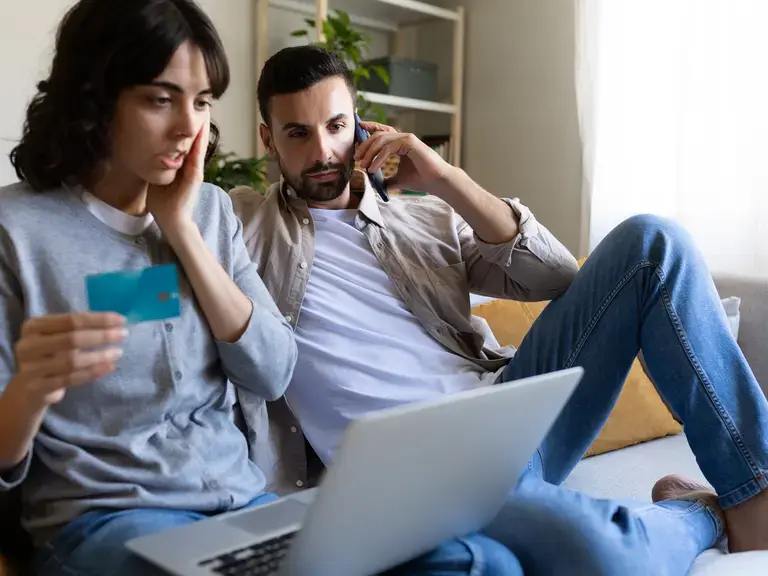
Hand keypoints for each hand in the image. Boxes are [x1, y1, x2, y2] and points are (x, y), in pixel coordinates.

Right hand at [7, 312, 126, 407]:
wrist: (29, 386)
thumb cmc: (50, 354)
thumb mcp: (57, 336)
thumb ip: (78, 328)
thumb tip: (116, 322)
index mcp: (33, 326)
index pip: (71, 320)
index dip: (98, 320)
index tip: (121, 320)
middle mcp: (28, 345)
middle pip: (71, 339)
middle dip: (101, 336)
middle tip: (123, 335)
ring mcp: (31, 368)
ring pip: (72, 361)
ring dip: (99, 356)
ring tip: (118, 353)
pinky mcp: (37, 387)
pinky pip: (70, 379)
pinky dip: (92, 373)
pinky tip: (108, 367)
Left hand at [147, 119, 209, 234]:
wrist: (169, 219)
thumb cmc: (161, 201)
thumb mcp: (156, 176)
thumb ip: (155, 164)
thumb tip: (144, 150)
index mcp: (181, 165)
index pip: (186, 141)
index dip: (188, 125)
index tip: (187, 108)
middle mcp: (190, 165)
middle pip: (195, 139)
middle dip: (199, 121)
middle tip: (202, 102)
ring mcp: (194, 170)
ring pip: (200, 144)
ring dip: (203, 127)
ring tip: (206, 109)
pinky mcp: (195, 176)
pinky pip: (197, 155)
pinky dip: (200, 141)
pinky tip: (201, 128)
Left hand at [354, 121, 453, 194]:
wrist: (436, 182)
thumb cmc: (421, 180)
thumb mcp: (399, 180)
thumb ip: (387, 179)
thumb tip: (374, 184)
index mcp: (401, 143)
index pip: (383, 132)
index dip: (371, 127)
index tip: (359, 128)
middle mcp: (404, 138)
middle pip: (379, 135)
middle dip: (365, 145)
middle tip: (356, 157)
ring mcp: (407, 138)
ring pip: (382, 140)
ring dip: (369, 152)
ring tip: (363, 165)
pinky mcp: (410, 142)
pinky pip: (388, 148)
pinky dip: (378, 158)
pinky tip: (373, 168)